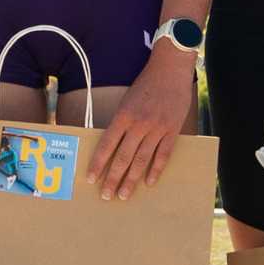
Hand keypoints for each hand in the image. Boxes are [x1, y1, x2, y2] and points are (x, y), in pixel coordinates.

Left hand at [89, 41, 193, 202]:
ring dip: (131, 180)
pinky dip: (155, 170)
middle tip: (106, 195)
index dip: (98, 163)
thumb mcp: (127, 101)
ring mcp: (157, 128)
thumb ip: (121, 123)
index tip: (91, 179)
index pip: (106, 145)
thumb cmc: (145, 85)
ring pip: (141, 160)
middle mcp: (139, 124)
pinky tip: (148, 182)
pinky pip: (163, 155)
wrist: (170, 69)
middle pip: (123, 157)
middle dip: (113, 178)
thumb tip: (111, 146)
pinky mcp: (172, 130)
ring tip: (123, 195)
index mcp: (123, 115)